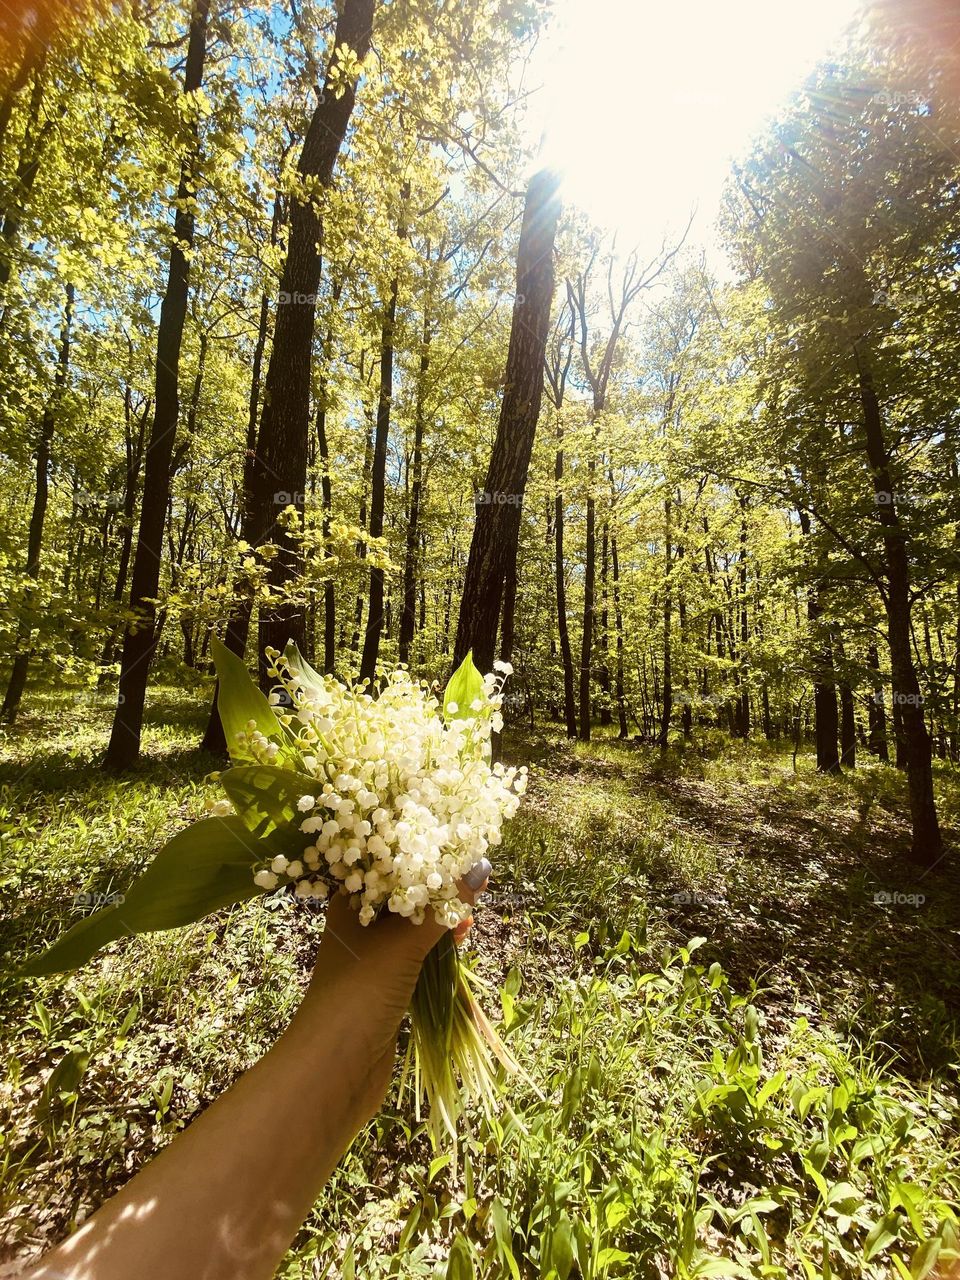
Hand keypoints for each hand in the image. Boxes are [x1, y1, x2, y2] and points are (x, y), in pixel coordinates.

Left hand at [298, 859, 491, 1118]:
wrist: (335, 1067)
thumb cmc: (361, 991)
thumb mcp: (404, 942)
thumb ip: (442, 906)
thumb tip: (481, 866)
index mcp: (348, 902)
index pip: (387, 863)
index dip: (423, 855)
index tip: (460, 852)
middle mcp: (357, 924)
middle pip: (404, 894)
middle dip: (438, 889)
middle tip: (473, 887)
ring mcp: (371, 956)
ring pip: (412, 925)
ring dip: (441, 920)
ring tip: (468, 920)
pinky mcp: (385, 984)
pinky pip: (416, 953)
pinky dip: (437, 947)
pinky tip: (458, 944)